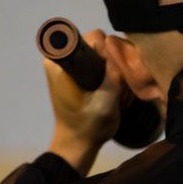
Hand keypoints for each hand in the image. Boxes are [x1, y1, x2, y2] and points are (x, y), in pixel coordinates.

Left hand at [44, 27, 129, 174]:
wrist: (77, 144)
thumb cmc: (88, 127)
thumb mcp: (105, 103)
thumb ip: (113, 76)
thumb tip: (121, 52)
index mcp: (61, 62)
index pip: (94, 38)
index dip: (110, 53)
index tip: (115, 74)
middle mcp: (62, 58)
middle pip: (100, 45)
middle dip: (114, 65)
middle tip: (119, 89)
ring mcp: (70, 65)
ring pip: (103, 55)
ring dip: (115, 74)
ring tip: (117, 96)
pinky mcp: (77, 73)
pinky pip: (100, 64)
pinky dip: (111, 78)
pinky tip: (114, 95)